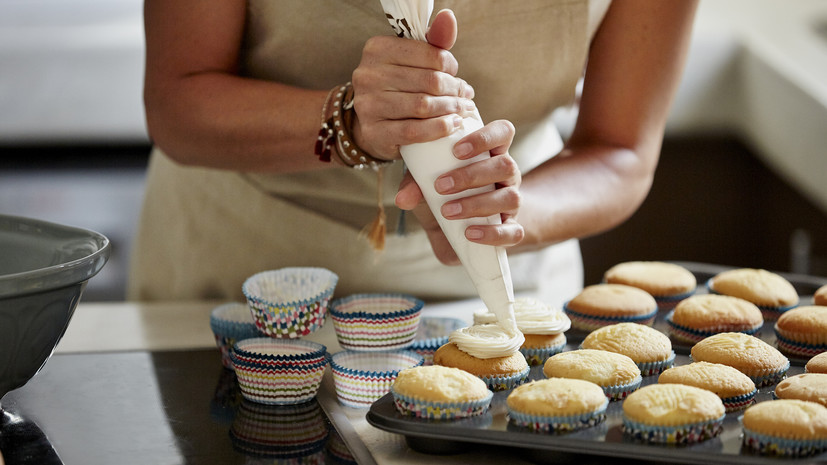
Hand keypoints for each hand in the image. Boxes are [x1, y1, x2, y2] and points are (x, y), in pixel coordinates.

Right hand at [350, 9, 475, 160]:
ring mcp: (368, 105)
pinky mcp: (374, 132)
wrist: (374, 122)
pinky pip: (414, 131)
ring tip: (462, 110)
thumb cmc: (399, 86)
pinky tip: (453, 125)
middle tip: (466, 97)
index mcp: (377, 49)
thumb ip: (433, 40)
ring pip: (423, 106)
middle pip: (429, 81)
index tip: (456, 76)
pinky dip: (439, 128)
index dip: (450, 67)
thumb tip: (448, 17)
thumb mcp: (413, 59)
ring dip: (450, 109)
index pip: (430, 54)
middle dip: (455, 90)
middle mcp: (368, 75)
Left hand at [395, 119, 523, 264]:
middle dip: (471, 175)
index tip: (456, 150)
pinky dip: (492, 233)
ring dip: (477, 204)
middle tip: (440, 186)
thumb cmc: (443, 196)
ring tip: (447, 212)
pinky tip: (469, 233)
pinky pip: (514, 232)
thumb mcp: (425, 186)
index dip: (485, 137)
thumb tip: (402, 199)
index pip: (503, 132)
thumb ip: (415, 186)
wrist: (455, 231)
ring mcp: (512, 202)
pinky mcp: (512, 228)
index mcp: (490, 153)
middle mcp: (506, 175)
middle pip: (506, 165)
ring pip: (511, 197)